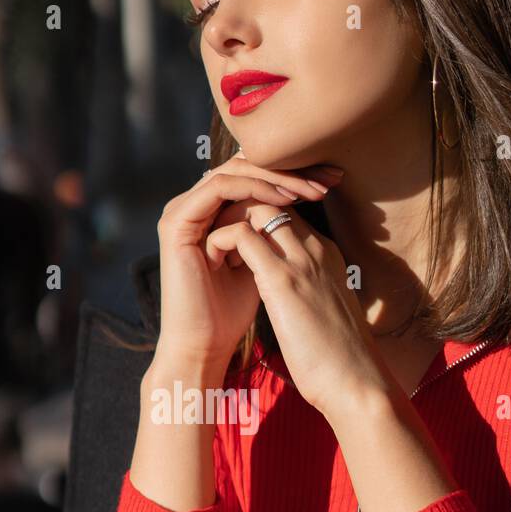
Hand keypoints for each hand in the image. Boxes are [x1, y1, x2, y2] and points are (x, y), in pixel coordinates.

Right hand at [153, 151, 343, 372]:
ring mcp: (184, 211)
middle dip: (291, 170)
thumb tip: (310, 202)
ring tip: (310, 190)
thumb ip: (275, 230)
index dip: (295, 175)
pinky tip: (284, 198)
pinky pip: (219, 187)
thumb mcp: (265, 261)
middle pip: (247, 166)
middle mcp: (197, 206)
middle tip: (329, 177)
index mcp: (214, 212)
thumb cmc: (233, 312)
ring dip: (277, 177)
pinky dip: (253, 188)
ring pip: (235, 170)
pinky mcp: (176, 221)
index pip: (255, 176)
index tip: (333, 182)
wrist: (204, 344)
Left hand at [203, 202, 392, 418]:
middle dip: (239, 210)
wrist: (356, 384)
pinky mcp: (282, 279)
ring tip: (212, 250)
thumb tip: (288, 299)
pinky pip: (241, 235)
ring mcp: (301, 260)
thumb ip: (308, 293)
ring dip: (228, 221)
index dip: (256, 218)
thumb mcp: (323, 311)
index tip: (234, 242)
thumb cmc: (339, 360)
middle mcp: (315, 249)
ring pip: (257, 207)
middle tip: (216, 237)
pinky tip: (212, 263)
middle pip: (273, 200)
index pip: (287, 213)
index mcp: (325, 256)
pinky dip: (221, 240)